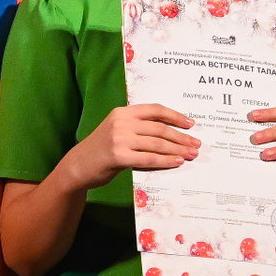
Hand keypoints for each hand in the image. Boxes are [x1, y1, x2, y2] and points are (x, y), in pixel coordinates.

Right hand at [66, 105, 199, 188]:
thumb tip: (171, 133)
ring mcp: (119, 139)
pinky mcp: (118, 156)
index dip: (175, 116)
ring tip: (191, 154)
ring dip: (177, 150)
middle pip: (159, 128)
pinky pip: (148, 159)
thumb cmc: (102, 149)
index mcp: (123, 112)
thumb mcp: (118, 130)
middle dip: (181, 137)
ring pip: (157, 144)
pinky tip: (177, 162)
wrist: (78, 165)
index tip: (191, 124)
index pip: (155, 110)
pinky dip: (165, 161)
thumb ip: (138, 127)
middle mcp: (121, 122)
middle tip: (196, 144)